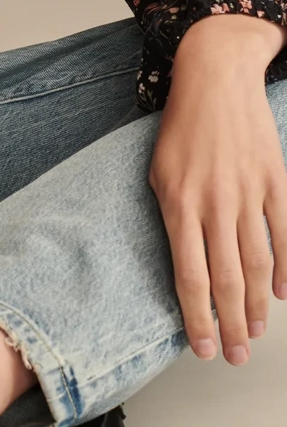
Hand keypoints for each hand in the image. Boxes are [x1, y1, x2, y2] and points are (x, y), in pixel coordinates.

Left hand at [148, 15, 286, 365]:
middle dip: (231, 324)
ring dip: (257, 305)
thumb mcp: (158, 170)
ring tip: (256, 332)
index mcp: (177, 201)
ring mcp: (246, 192)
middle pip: (225, 278)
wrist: (216, 77)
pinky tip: (281, 294)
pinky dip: (285, 269)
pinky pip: (283, 233)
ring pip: (256, 263)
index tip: (203, 347)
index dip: (197, 317)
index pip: (188, 274)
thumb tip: (185, 263)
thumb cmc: (181, 126)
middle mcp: (212, 201)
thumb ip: (172, 216)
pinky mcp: (273, 180)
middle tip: (235, 354)